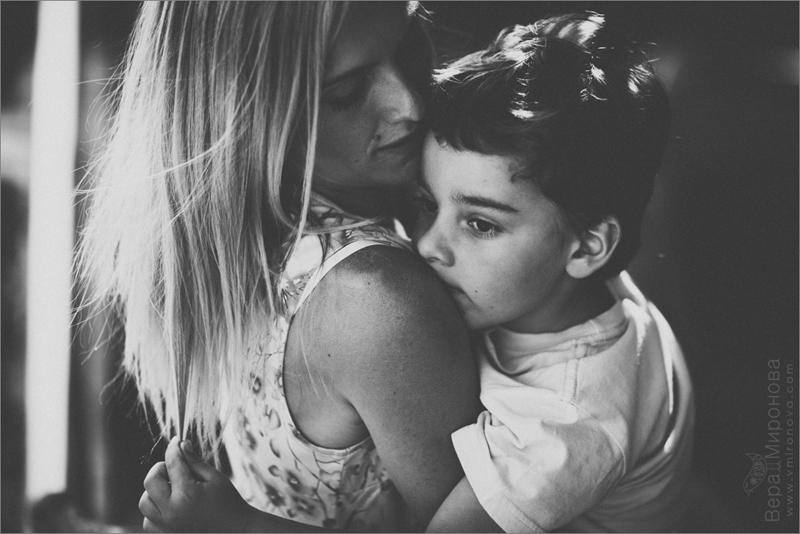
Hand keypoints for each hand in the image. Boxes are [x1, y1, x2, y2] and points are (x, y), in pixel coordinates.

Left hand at [139, 437, 254, 532]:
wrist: (235, 531)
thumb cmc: (228, 502)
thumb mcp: (215, 478)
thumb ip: (194, 461)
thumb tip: (181, 444)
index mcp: (187, 494)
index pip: (172, 462)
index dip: (174, 448)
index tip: (176, 441)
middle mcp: (172, 511)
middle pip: (150, 481)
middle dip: (161, 468)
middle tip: (174, 468)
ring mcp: (166, 526)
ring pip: (145, 502)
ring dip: (155, 491)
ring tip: (172, 489)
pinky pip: (148, 521)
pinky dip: (154, 511)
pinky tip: (170, 505)